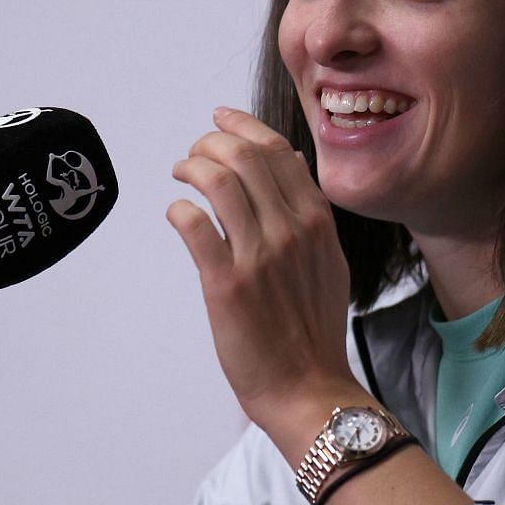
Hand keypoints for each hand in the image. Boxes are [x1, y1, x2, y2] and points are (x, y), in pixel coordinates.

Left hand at [167, 107, 358, 438]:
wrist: (308, 387)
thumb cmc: (313, 329)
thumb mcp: (328, 260)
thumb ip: (310, 211)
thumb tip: (293, 161)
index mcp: (316, 221)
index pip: (277, 151)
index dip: (242, 125)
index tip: (220, 118)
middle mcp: (291, 230)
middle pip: (245, 156)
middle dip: (211, 142)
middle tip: (194, 153)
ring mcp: (259, 255)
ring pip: (219, 182)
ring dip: (192, 167)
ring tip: (181, 174)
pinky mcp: (227, 283)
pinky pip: (196, 226)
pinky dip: (179, 210)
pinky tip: (176, 214)